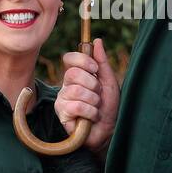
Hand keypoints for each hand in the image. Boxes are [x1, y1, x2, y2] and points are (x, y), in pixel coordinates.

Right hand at [54, 37, 119, 153]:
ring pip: (76, 91)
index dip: (82, 60)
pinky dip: (90, 112)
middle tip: (98, 95)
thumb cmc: (108, 107)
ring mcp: (62, 99)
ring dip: (93, 101)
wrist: (108, 131)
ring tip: (96, 108)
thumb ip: (102, 62)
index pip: (69, 58)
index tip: (95, 69)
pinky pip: (76, 106)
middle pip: (73, 74)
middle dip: (92, 84)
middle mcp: (66, 85)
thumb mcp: (109, 82)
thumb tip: (97, 41)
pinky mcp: (62, 113)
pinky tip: (91, 117)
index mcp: (76, 75)